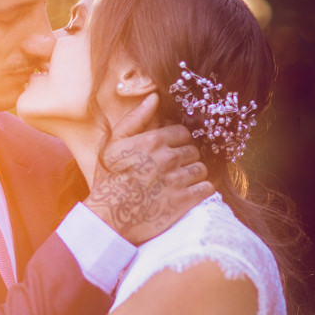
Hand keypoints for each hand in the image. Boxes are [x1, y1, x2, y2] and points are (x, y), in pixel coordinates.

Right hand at [84, 93, 212, 244]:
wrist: (108, 217)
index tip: (171, 150)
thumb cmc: (108, 180)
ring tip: (182, 181)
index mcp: (153, 141)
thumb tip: (154, 97)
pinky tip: (190, 192)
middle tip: (175, 168)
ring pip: (201, 169)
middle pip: (194, 150)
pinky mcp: (184, 201)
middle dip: (187, 158)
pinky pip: (206, 188)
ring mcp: (177, 180)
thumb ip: (135, 119)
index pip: (183, 133)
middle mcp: (168, 158)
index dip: (178, 141)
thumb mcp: (114, 144)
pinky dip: (202, 189)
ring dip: (195, 174)